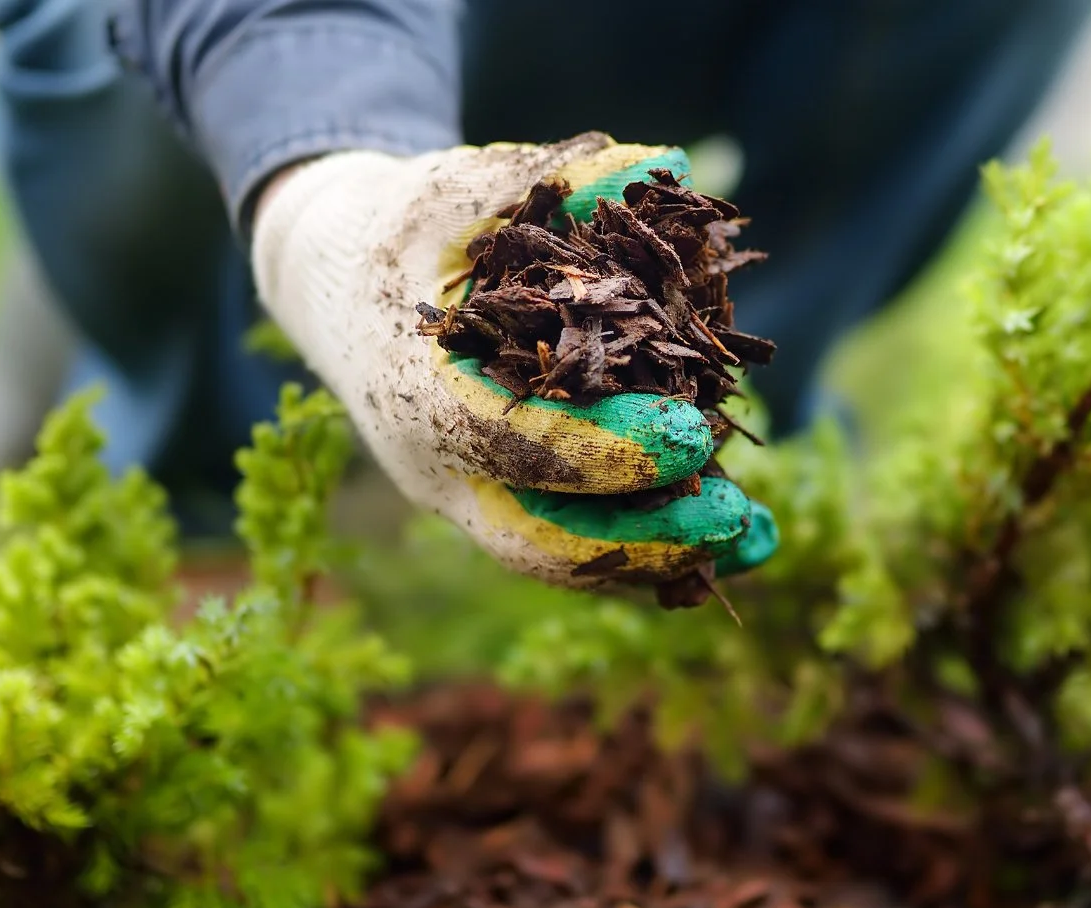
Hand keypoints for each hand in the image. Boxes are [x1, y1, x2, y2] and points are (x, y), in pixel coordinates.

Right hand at [252, 133, 776, 593]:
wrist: (332, 284)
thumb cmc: (400, 228)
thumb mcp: (459, 188)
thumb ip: (552, 178)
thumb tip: (661, 166)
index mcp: (415, 391)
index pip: (513, 441)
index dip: (606, 448)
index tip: (693, 436)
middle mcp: (435, 467)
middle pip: (540, 537)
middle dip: (642, 538)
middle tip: (735, 516)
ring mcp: (465, 498)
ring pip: (563, 558)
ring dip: (663, 558)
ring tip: (757, 542)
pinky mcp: (498, 504)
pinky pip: (576, 545)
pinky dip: (652, 549)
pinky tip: (734, 540)